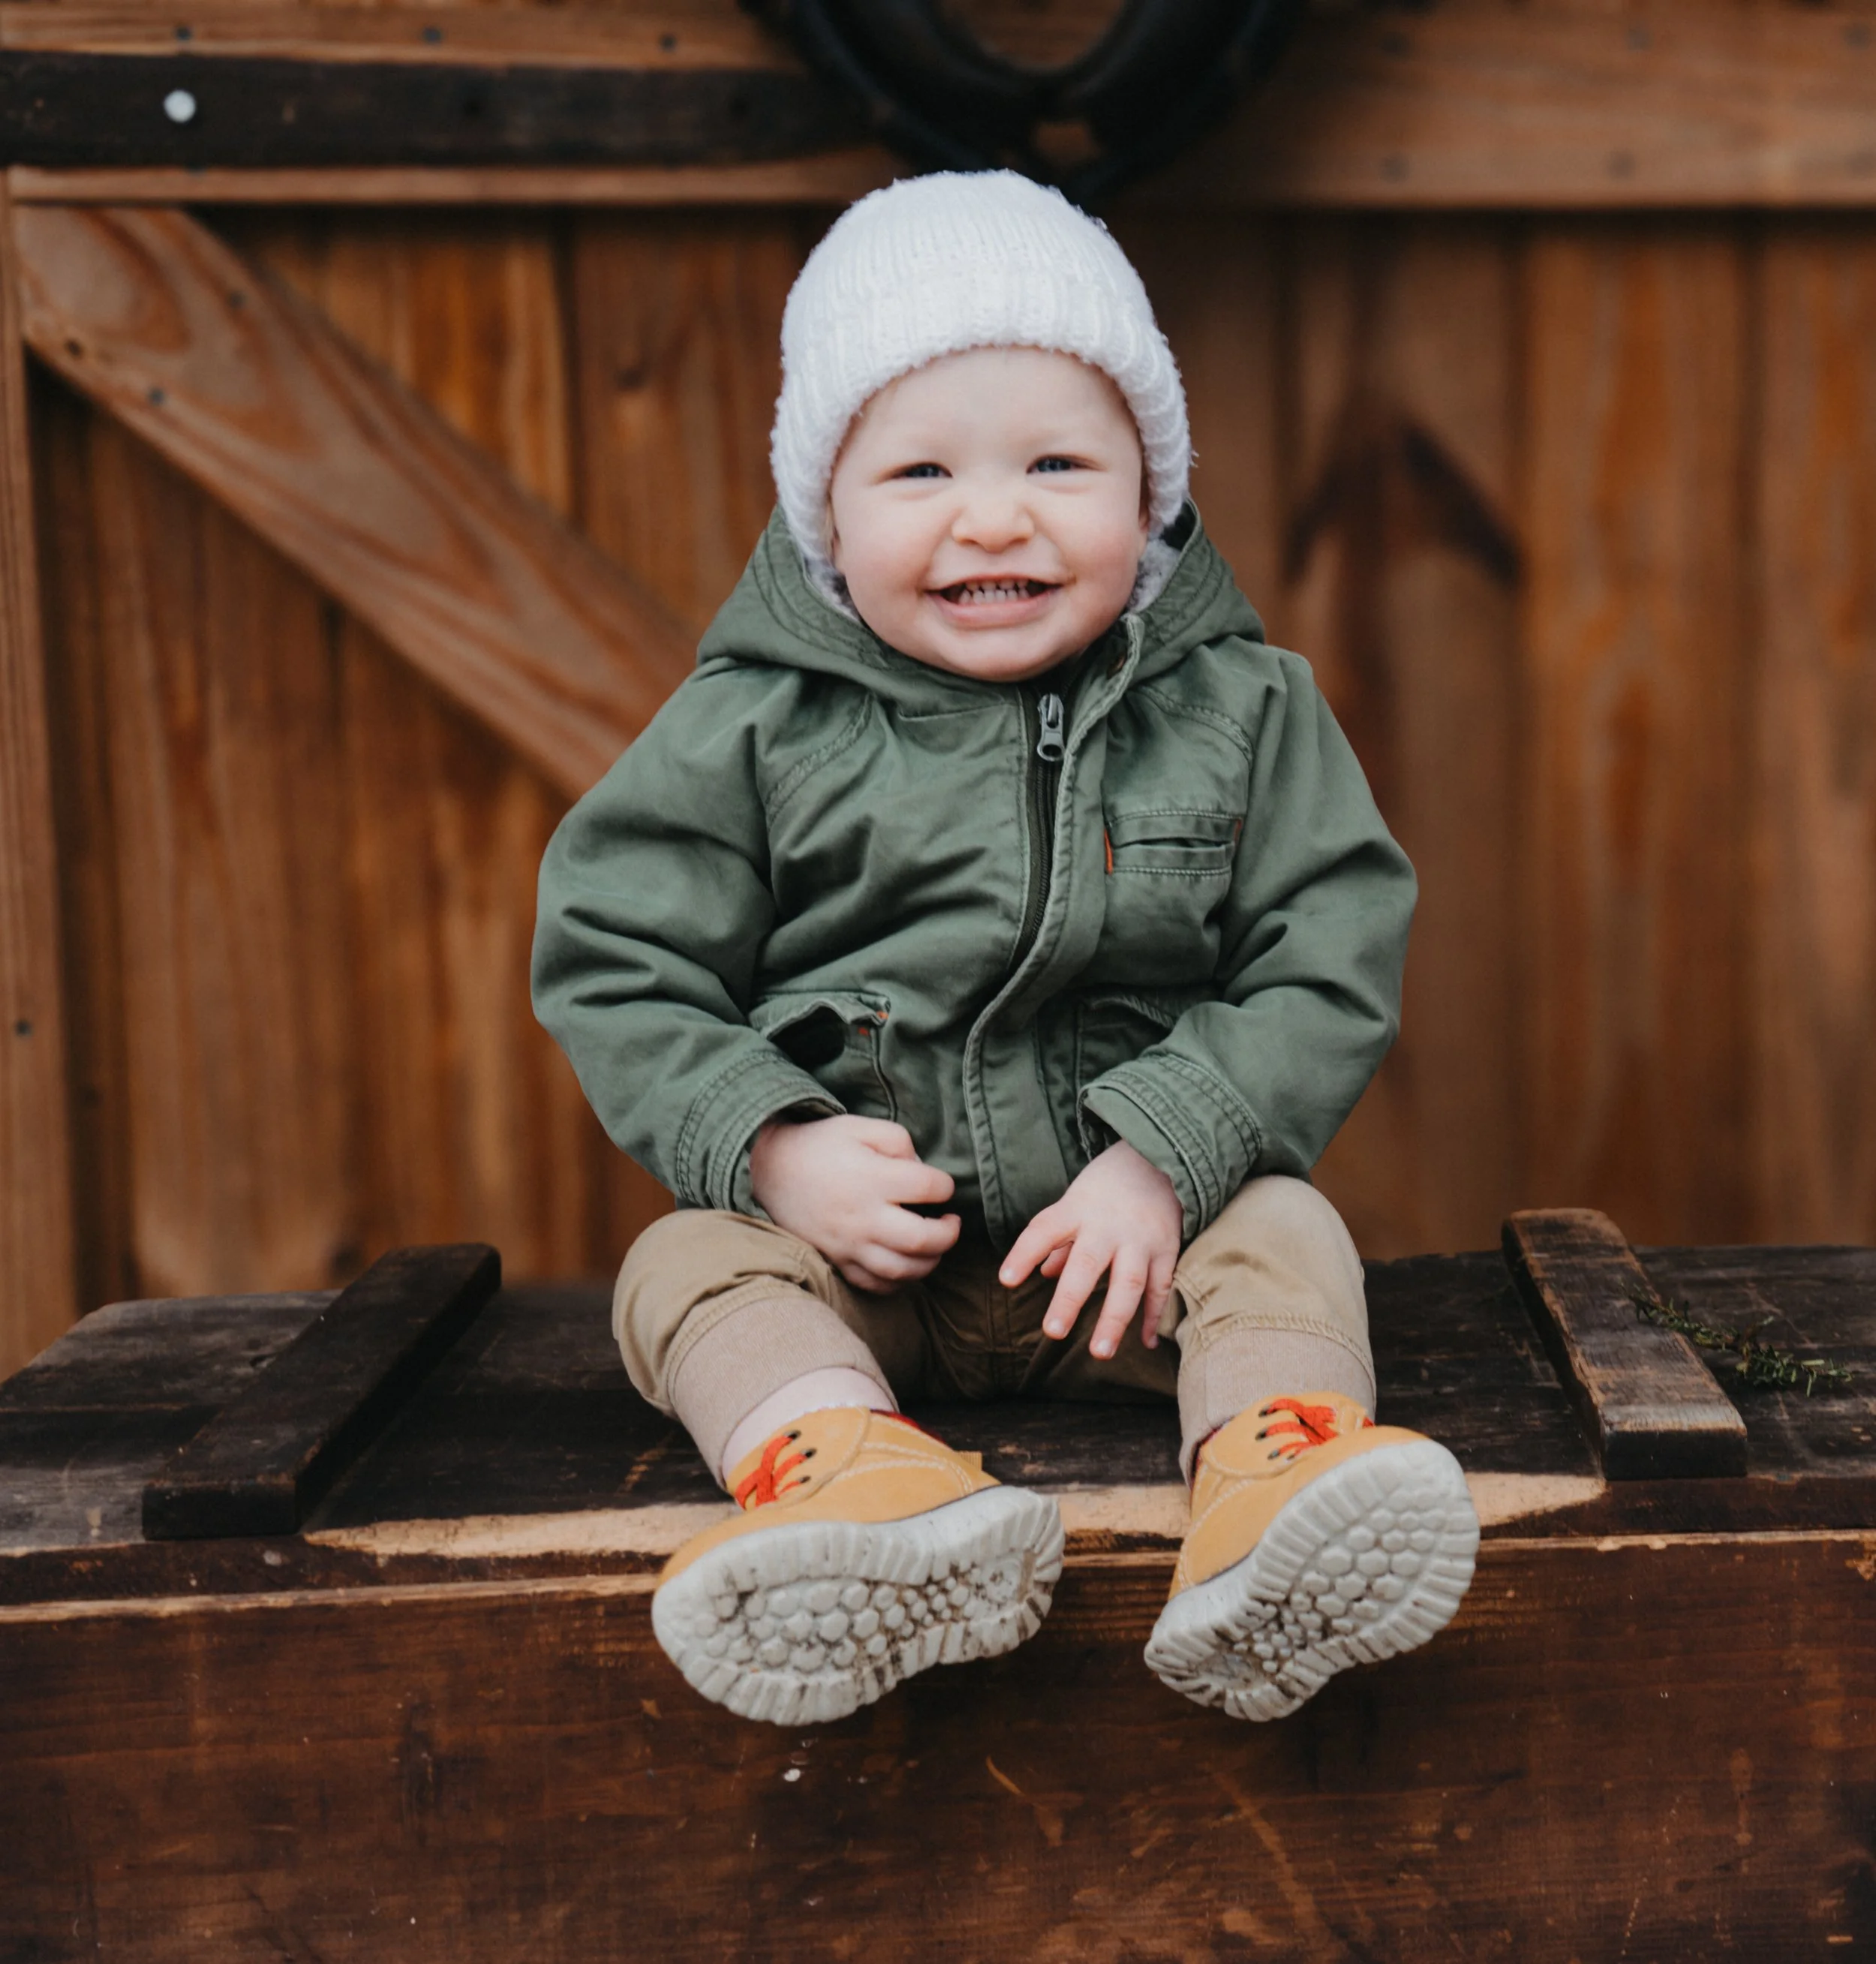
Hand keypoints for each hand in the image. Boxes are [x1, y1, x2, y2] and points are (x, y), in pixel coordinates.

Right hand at [749, 1115, 959, 1293]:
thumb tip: (921, 1168)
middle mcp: (862, 1217)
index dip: (945, 1186)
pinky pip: (875, 1285)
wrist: (771, 1170)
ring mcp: (849, 1245)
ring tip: (934, 1246)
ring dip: (930, 1262)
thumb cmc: (821, 1146)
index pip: (929, 1188)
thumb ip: (899, 1141)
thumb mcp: (859, 1126)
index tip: (941, 1185)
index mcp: (871, 1179)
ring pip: (902, 1270)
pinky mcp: (837, 1261)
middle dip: (949, 1234)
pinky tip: (906, 1264)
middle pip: (923, 1240)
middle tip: (951, 1222)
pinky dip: (899, 1282)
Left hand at [998, 1140, 1182, 1359]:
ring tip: (1100, 1352)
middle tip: (1053, 1331)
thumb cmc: (1105, 1187)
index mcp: (1076, 1210)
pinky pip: (1160, 1287)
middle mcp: (1107, 1226)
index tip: (1005, 1280)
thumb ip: (1058, 1240)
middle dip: (1070, 1299)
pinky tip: (1144, 1343)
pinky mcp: (1167, 1249)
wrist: (1159, 1160)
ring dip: (1114, 1320)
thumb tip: (1043, 1273)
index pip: (1043, 1231)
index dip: (1024, 1254)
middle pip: (1087, 1264)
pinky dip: (1154, 1316)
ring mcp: (1140, 1240)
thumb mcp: (1073, 1204)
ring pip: (1129, 1284)